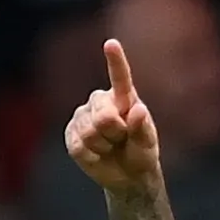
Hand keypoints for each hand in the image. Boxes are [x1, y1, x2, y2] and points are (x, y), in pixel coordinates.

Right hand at [65, 39, 160, 190]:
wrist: (127, 176)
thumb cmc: (140, 153)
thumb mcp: (147, 144)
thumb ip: (142, 128)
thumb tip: (138, 110)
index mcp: (123, 97)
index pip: (120, 77)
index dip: (115, 61)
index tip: (112, 44)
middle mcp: (101, 101)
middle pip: (103, 116)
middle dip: (115, 133)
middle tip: (121, 139)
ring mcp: (83, 115)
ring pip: (90, 132)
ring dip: (103, 146)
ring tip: (110, 147)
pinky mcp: (72, 133)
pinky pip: (79, 145)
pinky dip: (91, 156)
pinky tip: (97, 154)